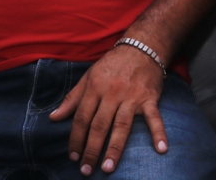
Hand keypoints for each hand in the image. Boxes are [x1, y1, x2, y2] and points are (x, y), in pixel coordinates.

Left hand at [50, 44, 166, 174]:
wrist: (142, 47)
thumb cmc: (113, 64)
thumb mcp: (89, 76)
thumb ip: (72, 99)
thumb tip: (54, 118)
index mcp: (95, 88)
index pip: (82, 117)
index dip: (76, 138)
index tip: (73, 157)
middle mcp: (112, 93)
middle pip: (99, 125)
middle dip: (91, 149)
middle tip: (86, 170)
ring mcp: (132, 96)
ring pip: (121, 125)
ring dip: (115, 147)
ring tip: (108, 167)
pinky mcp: (149, 98)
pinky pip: (154, 117)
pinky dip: (159, 132)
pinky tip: (161, 149)